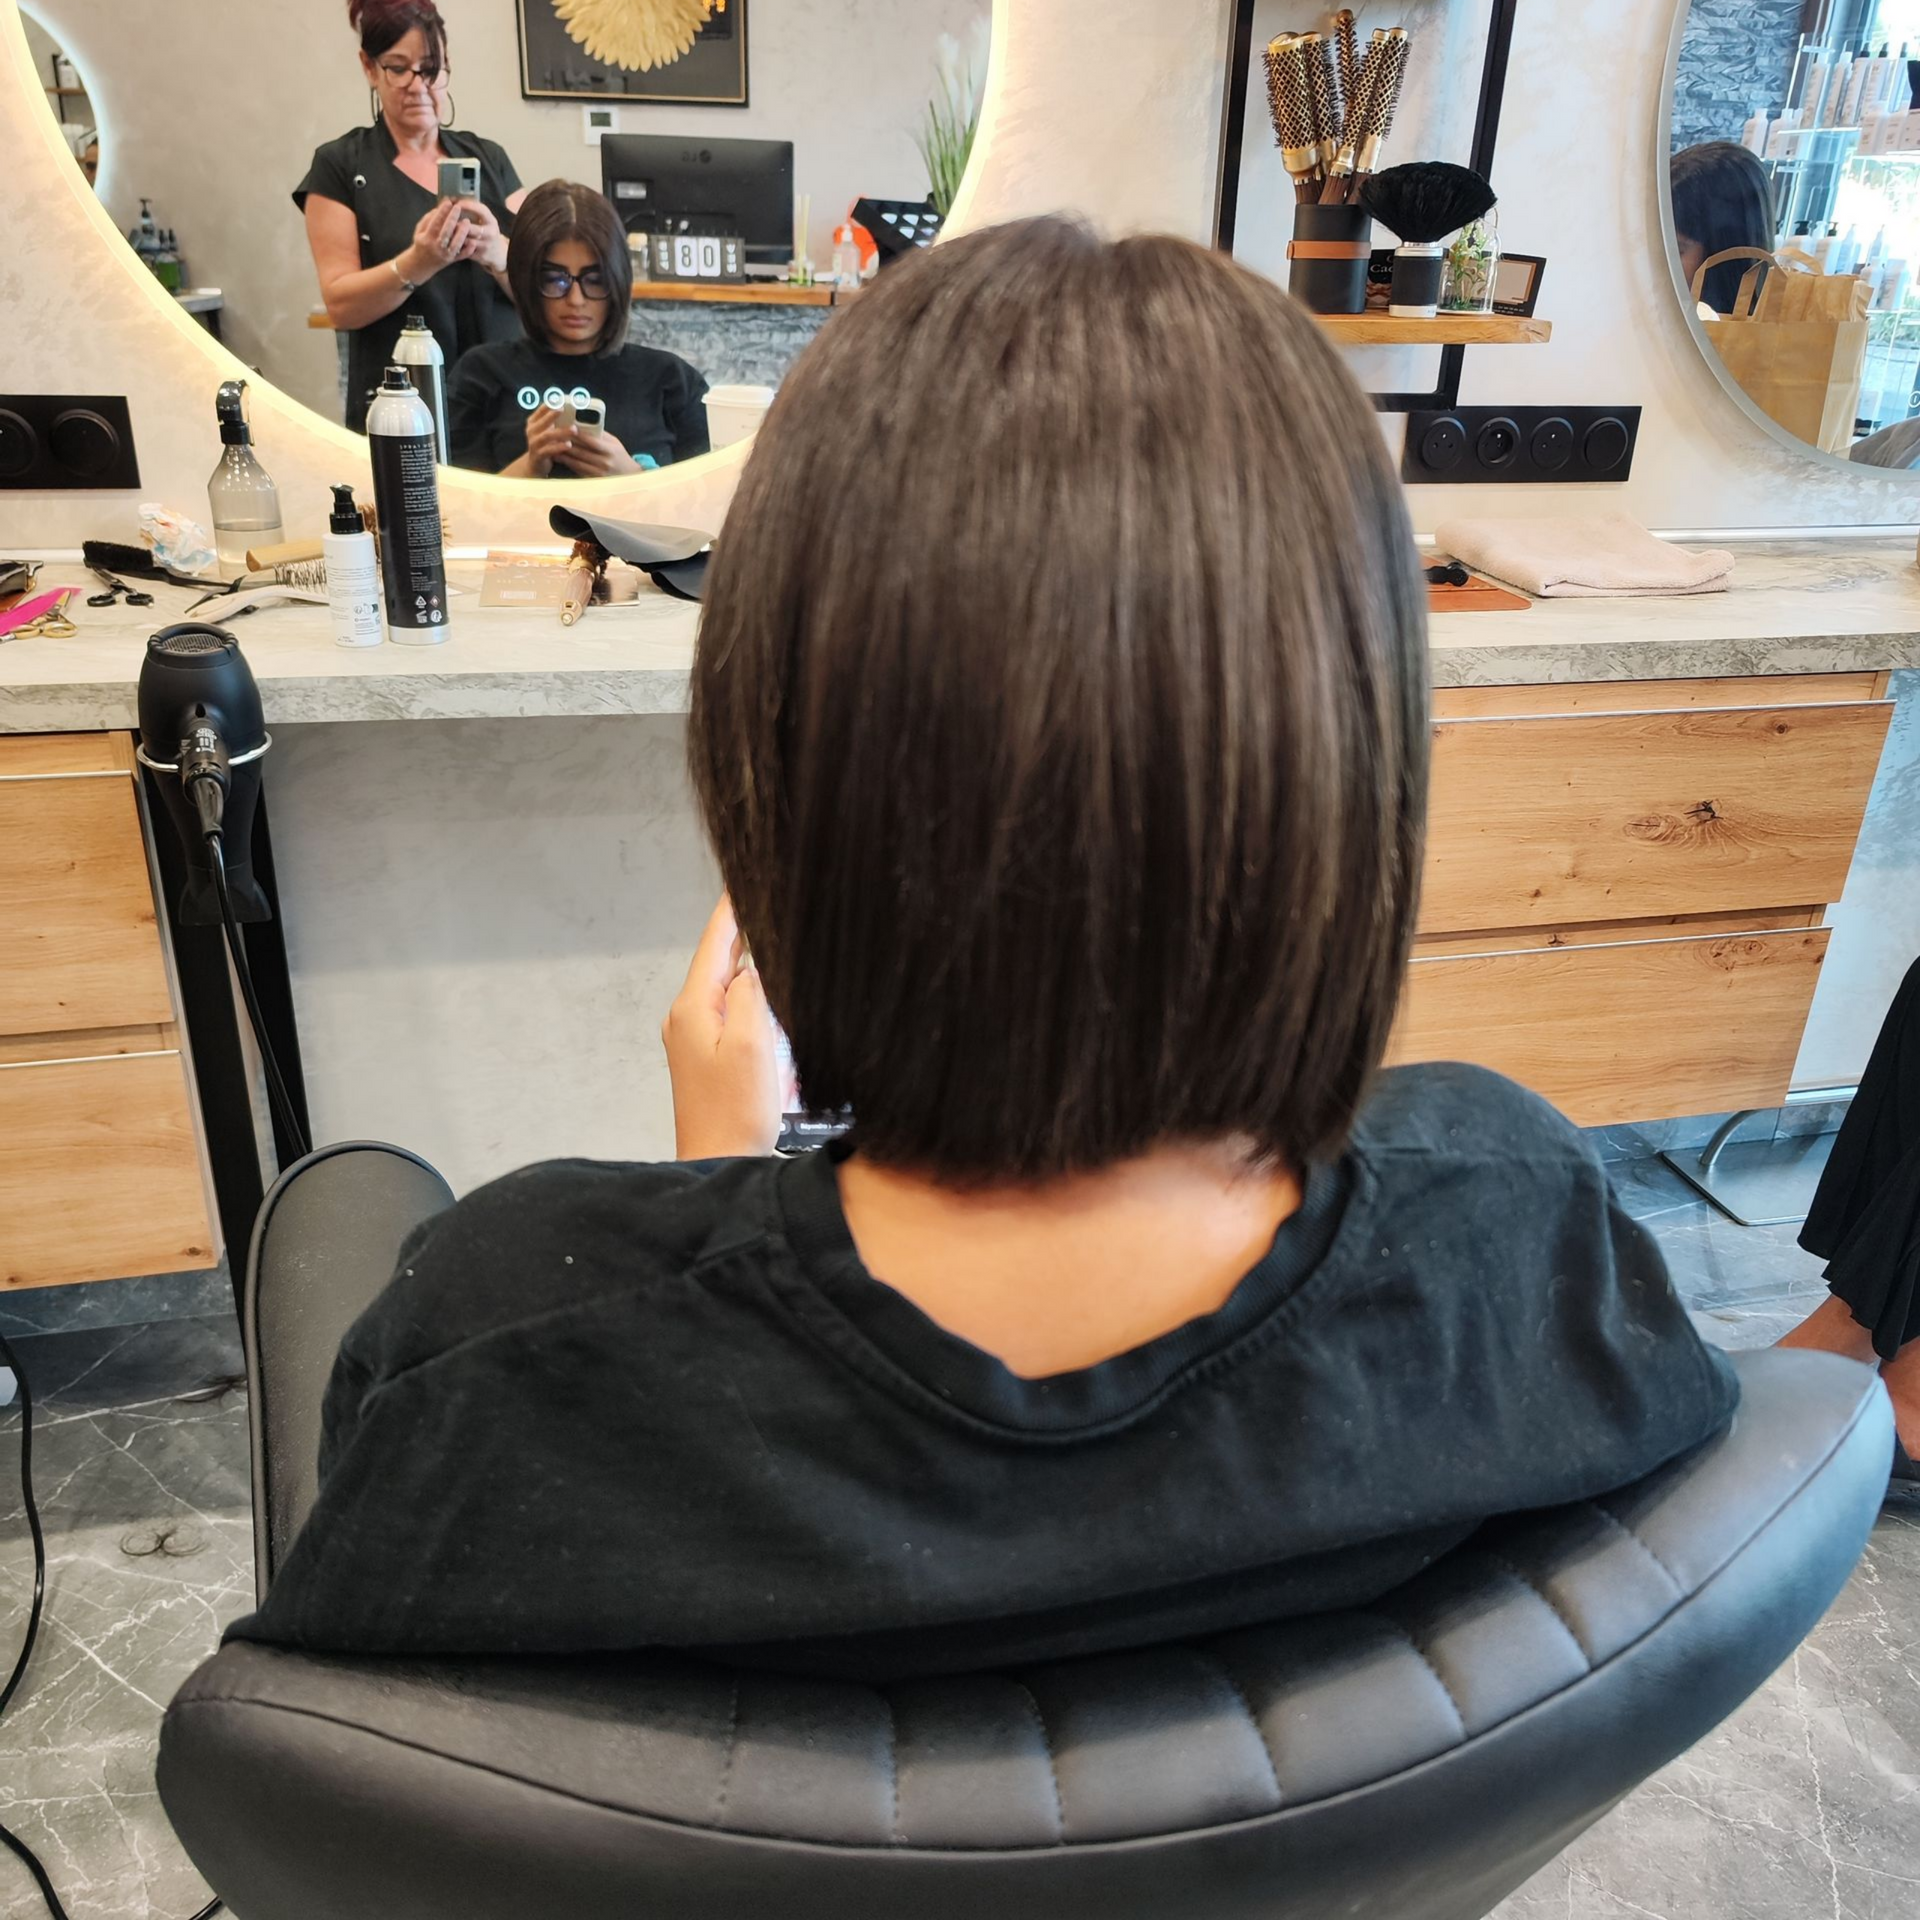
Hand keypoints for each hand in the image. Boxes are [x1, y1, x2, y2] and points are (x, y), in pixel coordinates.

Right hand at [399, 201, 465, 283]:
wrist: (422, 265)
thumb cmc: (421, 243)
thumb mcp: (419, 230)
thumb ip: (428, 219)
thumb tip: (439, 208)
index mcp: (427, 238)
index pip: (435, 223)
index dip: (442, 212)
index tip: (448, 202)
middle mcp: (437, 247)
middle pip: (446, 232)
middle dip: (452, 218)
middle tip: (458, 207)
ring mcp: (446, 254)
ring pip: (455, 244)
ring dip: (462, 233)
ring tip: (467, 221)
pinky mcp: (452, 260)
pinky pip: (462, 256)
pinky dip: (468, 250)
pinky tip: (473, 241)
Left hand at [451, 198, 506, 273]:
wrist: (497, 253)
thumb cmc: (486, 231)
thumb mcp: (484, 220)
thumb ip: (473, 211)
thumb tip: (453, 199)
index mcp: (491, 221)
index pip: (480, 210)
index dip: (467, 206)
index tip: (455, 203)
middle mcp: (491, 233)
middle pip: (470, 227)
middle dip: (456, 223)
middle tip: (446, 220)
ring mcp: (486, 245)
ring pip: (466, 240)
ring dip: (454, 235)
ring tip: (445, 231)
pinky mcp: (481, 255)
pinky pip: (465, 250)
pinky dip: (456, 245)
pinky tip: (449, 241)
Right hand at [522, 404, 572, 478]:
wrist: (535, 465)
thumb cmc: (545, 444)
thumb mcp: (547, 431)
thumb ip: (554, 421)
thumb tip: (573, 409)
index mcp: (533, 422)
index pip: (540, 410)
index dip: (549, 404)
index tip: (559, 398)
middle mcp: (531, 431)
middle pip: (543, 421)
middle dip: (553, 415)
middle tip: (563, 408)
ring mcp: (534, 443)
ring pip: (547, 436)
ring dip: (561, 432)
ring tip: (574, 429)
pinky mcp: (538, 455)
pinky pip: (549, 450)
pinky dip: (559, 447)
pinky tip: (569, 445)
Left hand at [554, 423, 639, 476]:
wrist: (629, 477)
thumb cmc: (620, 457)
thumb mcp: (614, 443)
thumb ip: (601, 435)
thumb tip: (585, 424)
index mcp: (610, 451)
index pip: (591, 441)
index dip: (578, 435)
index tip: (566, 427)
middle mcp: (604, 463)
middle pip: (581, 452)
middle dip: (566, 444)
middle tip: (553, 436)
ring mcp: (598, 473)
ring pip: (577, 463)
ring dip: (563, 455)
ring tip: (551, 448)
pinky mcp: (594, 480)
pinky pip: (578, 471)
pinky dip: (568, 465)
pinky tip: (560, 459)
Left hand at [662, 896, 793, 1159]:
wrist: (718, 1165)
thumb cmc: (737, 1113)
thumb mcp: (752, 1044)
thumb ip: (749, 993)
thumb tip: (750, 965)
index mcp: (693, 1008)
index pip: (715, 943)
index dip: (732, 909)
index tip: (744, 877)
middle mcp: (685, 1017)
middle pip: (718, 961)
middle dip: (743, 932)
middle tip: (768, 899)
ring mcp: (692, 1039)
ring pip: (725, 987)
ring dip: (749, 964)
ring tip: (772, 935)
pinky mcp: (705, 1058)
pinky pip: (729, 1012)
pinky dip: (749, 996)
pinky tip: (768, 992)